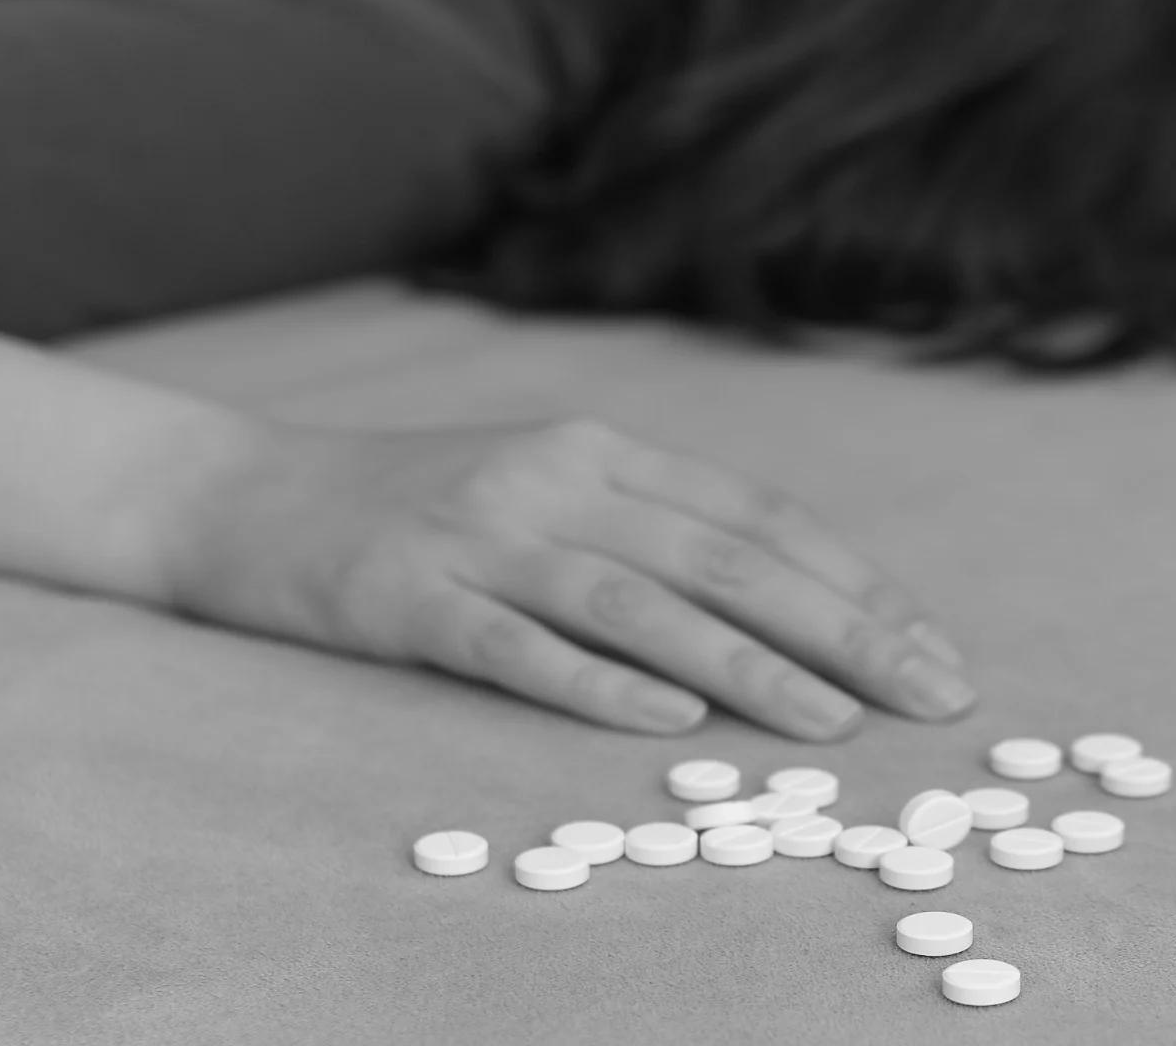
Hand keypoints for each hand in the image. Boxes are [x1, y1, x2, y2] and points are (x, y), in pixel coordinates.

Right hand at [159, 417, 973, 739]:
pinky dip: (598, 683)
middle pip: (725, 558)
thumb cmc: (412, 505)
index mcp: (600, 452)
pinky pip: (518, 645)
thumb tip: (774, 603)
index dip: (853, 581)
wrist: (243, 494)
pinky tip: (671, 718)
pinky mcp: (410, 596)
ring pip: (640, 602)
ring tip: (834, 723)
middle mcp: (556, 482)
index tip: (929, 644)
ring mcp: (480, 536)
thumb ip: (640, 528)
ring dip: (748, 664)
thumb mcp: (540, 488)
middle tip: (932, 693)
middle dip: (844, 630)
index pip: (757, 516)